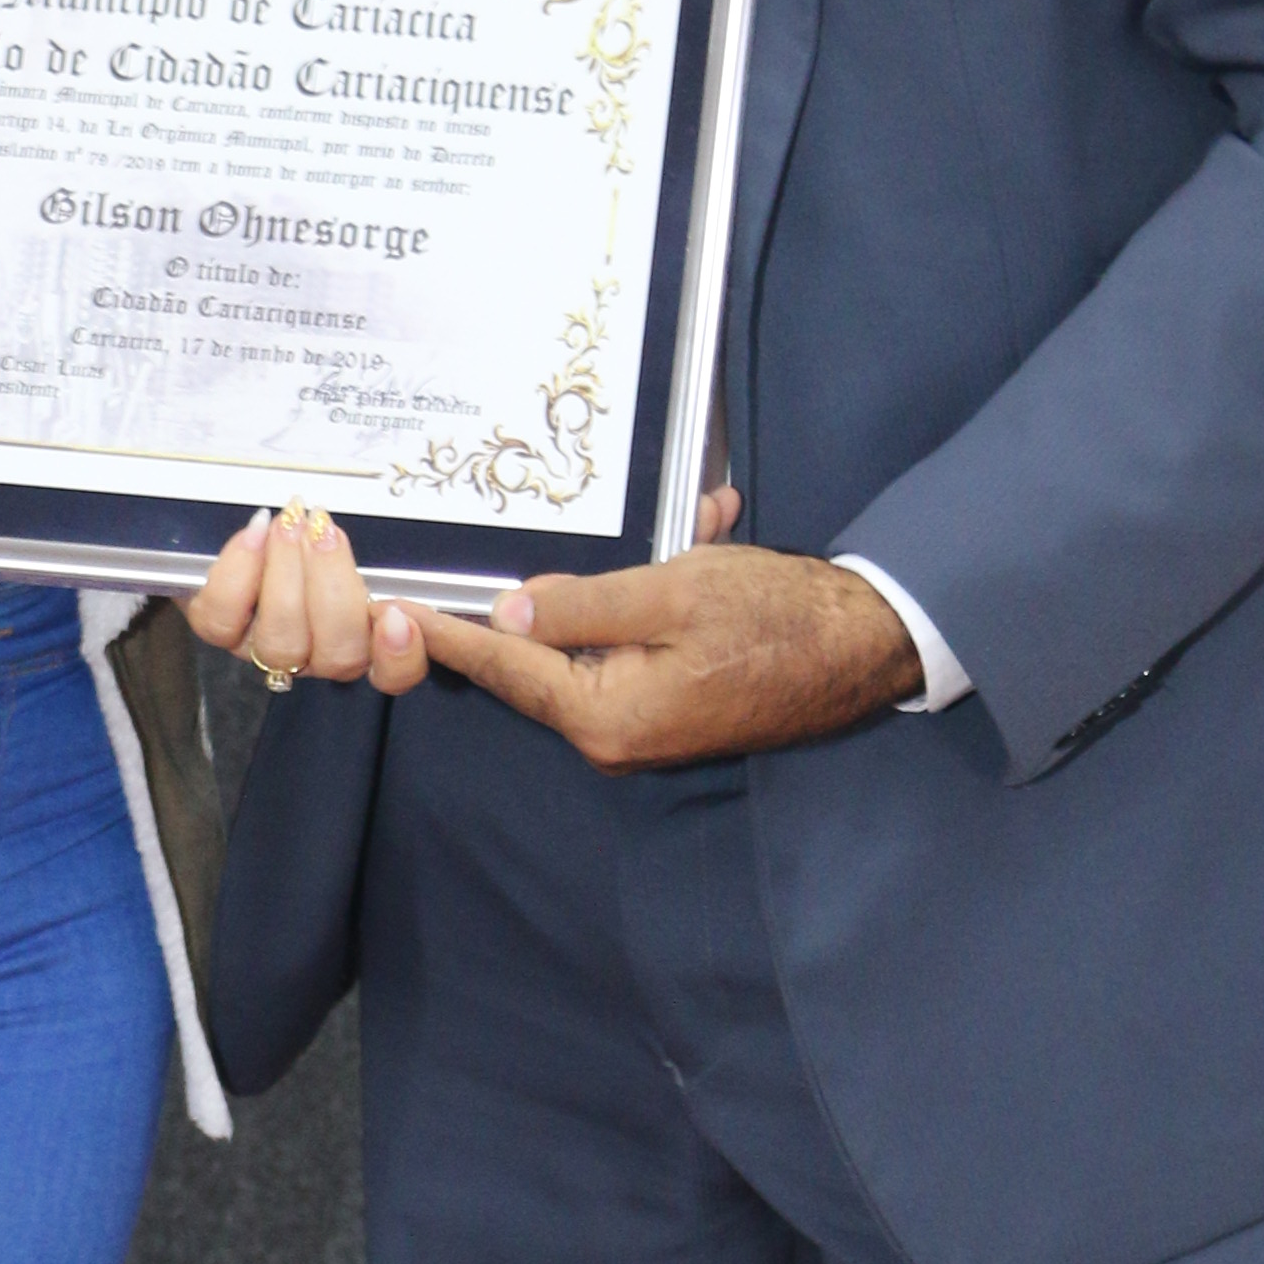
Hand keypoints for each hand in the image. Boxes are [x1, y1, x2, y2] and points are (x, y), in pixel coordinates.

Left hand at [185, 503, 430, 696]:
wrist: (246, 538)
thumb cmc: (308, 547)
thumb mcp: (350, 551)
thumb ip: (377, 568)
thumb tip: (389, 581)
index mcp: (361, 641)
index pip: (395, 675)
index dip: (400, 655)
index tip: (397, 613)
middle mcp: (315, 658)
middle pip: (338, 654)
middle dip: (332, 584)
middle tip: (323, 529)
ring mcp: (265, 649)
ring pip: (283, 639)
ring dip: (287, 573)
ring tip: (289, 524)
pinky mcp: (219, 630)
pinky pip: (224, 615)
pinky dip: (240, 568)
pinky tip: (256, 531)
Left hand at [412, 545, 919, 770]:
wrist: (868, 646)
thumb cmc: (777, 617)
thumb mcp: (672, 593)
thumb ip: (583, 604)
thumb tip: (508, 611)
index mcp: (605, 714)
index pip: (505, 666)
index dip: (448, 634)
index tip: (396, 613)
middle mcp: (616, 734)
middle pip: (543, 658)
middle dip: (537, 594)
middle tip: (487, 554)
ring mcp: (646, 724)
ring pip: (595, 641)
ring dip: (617, 582)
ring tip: (669, 529)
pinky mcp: (673, 706)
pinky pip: (637, 643)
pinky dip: (653, 594)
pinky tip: (699, 536)